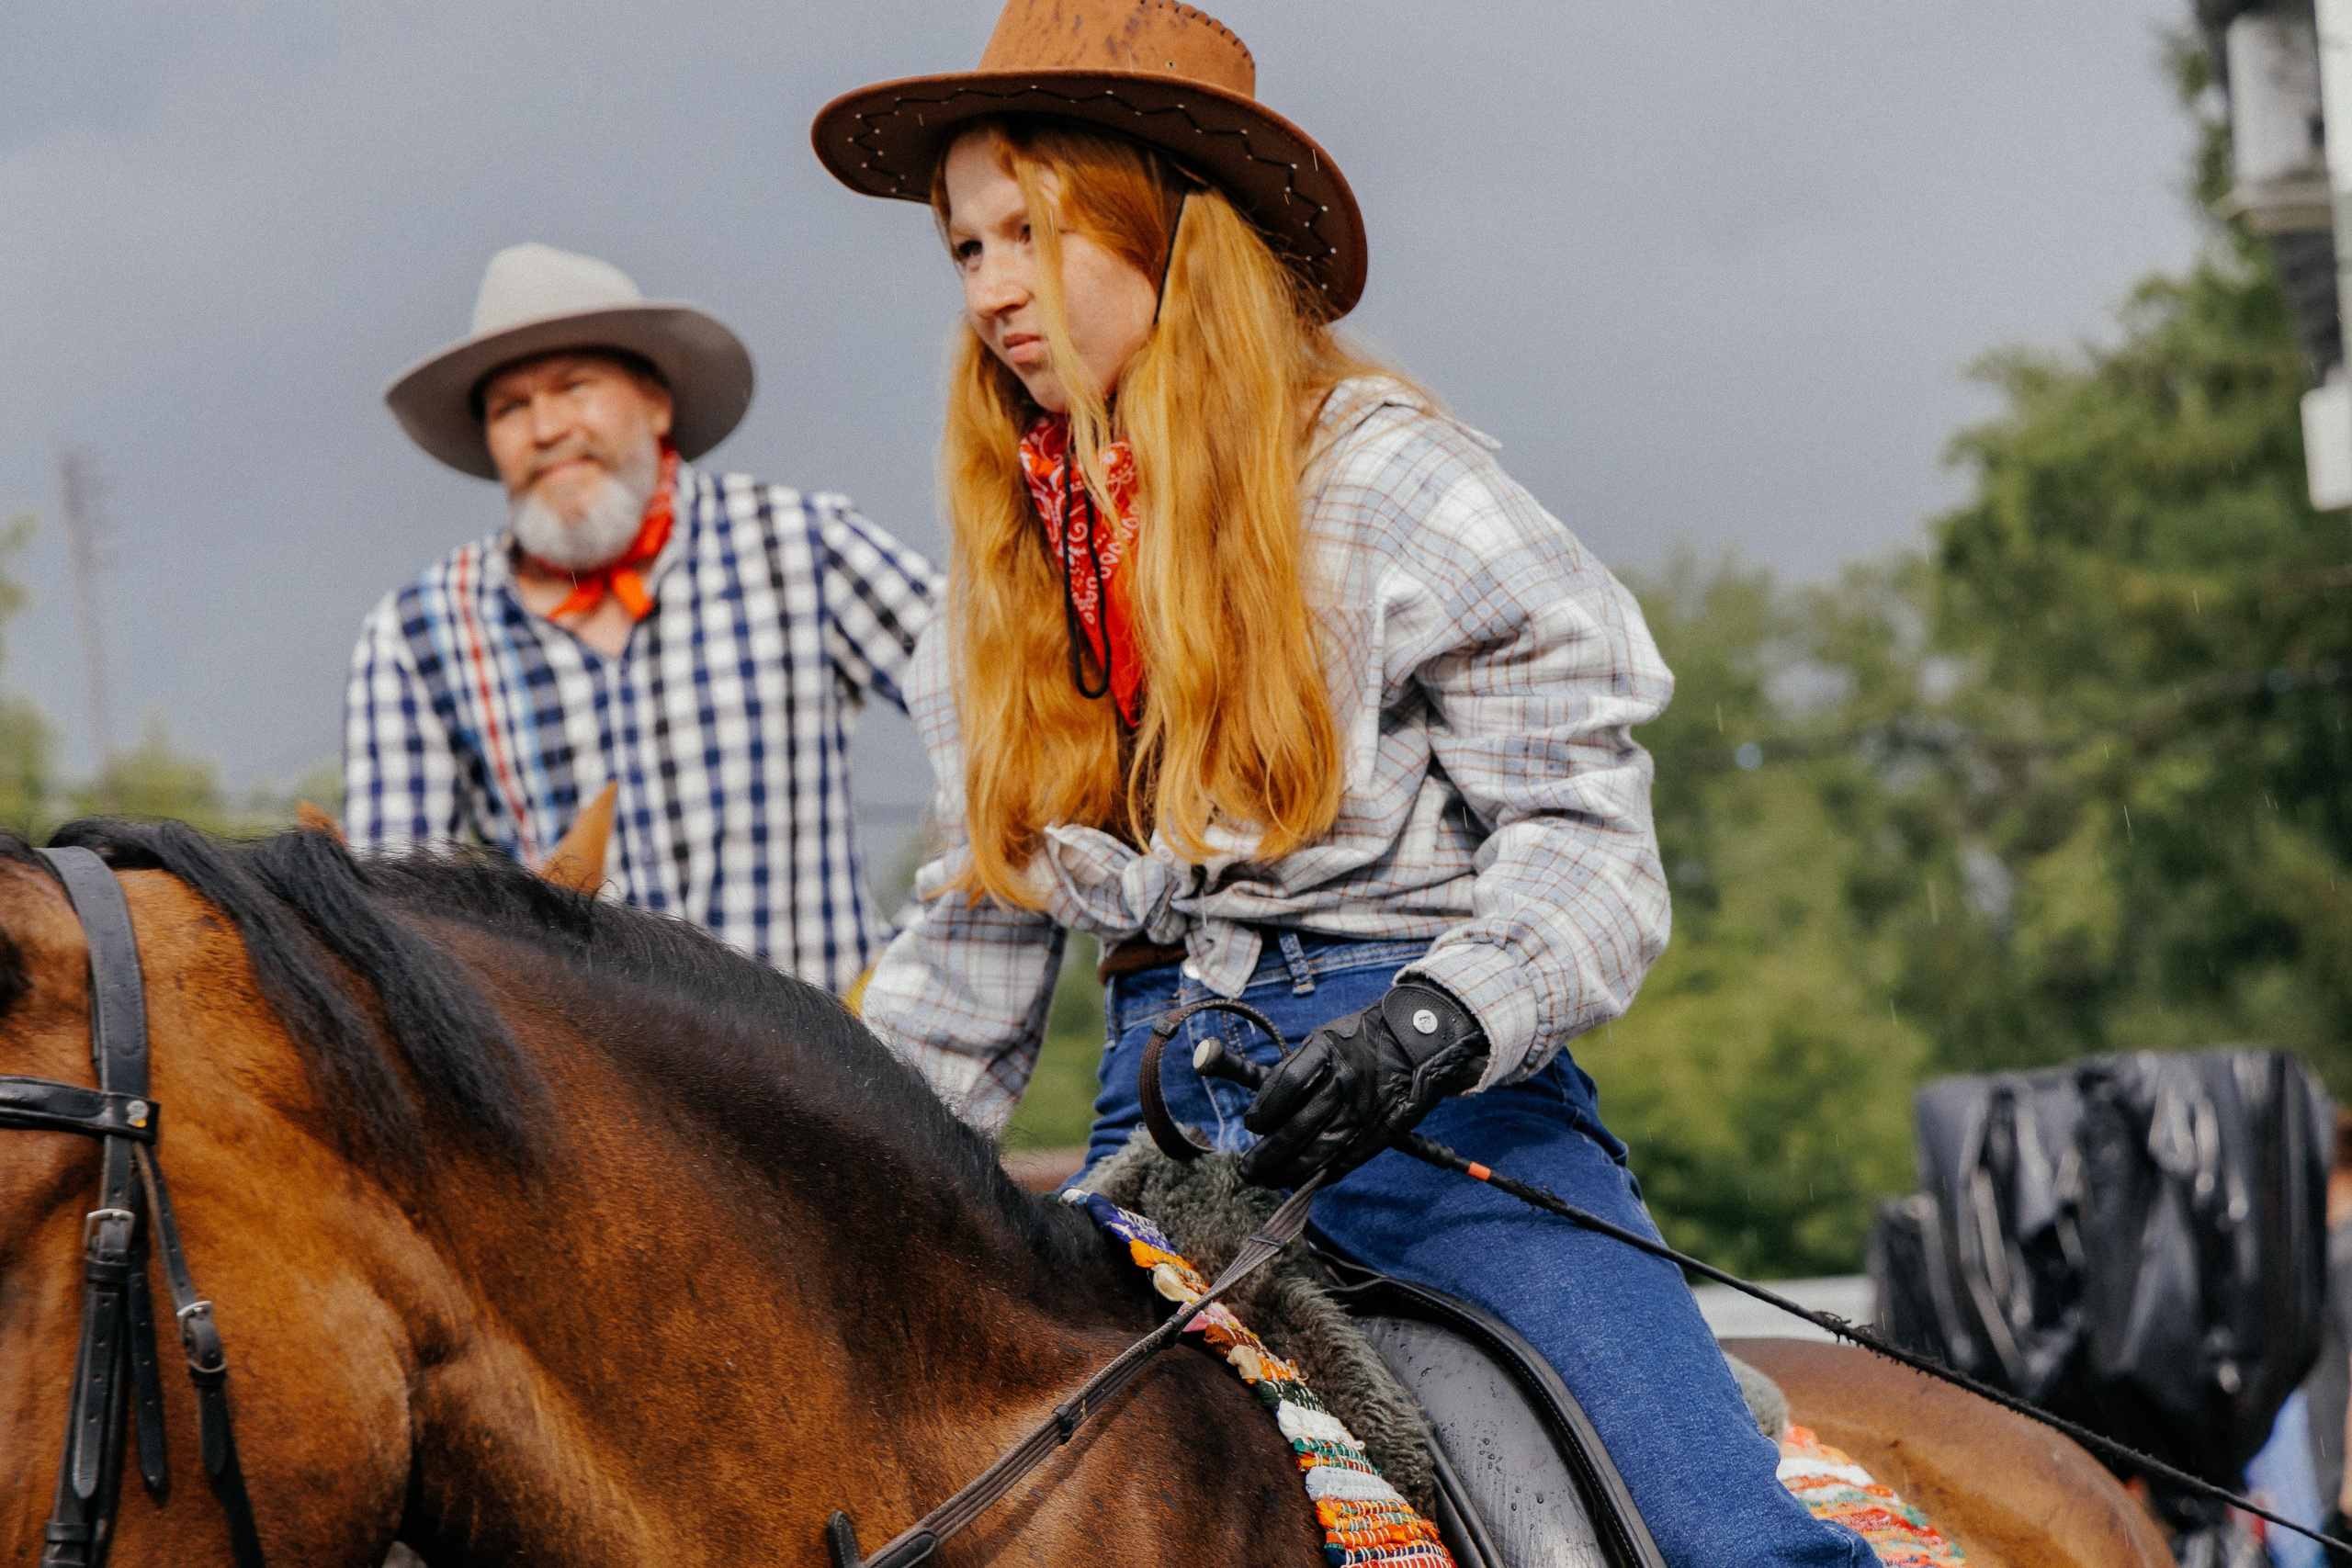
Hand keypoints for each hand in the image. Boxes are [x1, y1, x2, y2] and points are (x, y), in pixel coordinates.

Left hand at [1237, 981, 1487, 1188]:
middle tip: (1247, 1170)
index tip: (1250, 1125)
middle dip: (1267, 1155)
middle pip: (1298, 1126)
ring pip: (1321, 1150)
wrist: (1420, 1040)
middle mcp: (1345, 1080)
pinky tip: (1302, 1182)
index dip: (1263, 1109)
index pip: (1286, 1083)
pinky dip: (1322, 1175)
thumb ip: (1296, 1069)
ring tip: (1267, 1181)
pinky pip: (1347, 1159)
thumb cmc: (1362, 1039)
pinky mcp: (1381, 1130)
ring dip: (1289, 1171)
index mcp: (1327, 1050)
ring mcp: (1364, 1108)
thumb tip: (1263, 1107)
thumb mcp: (1327, 1037)